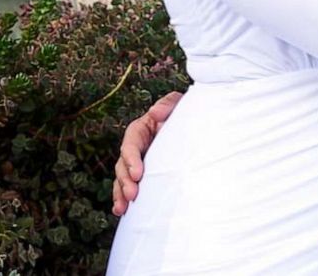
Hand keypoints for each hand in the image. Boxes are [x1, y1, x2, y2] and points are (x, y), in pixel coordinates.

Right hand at [111, 90, 182, 216]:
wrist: (196, 129)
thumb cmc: (185, 115)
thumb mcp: (178, 105)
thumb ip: (167, 105)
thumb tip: (154, 113)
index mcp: (141, 130)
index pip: (131, 143)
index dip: (131, 158)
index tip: (137, 173)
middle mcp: (136, 148)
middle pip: (123, 164)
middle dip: (125, 180)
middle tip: (132, 194)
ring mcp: (138, 163)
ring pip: (122, 178)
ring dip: (121, 193)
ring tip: (123, 208)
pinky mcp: (143, 177)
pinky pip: (129, 187)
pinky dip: (123, 199)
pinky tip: (122, 211)